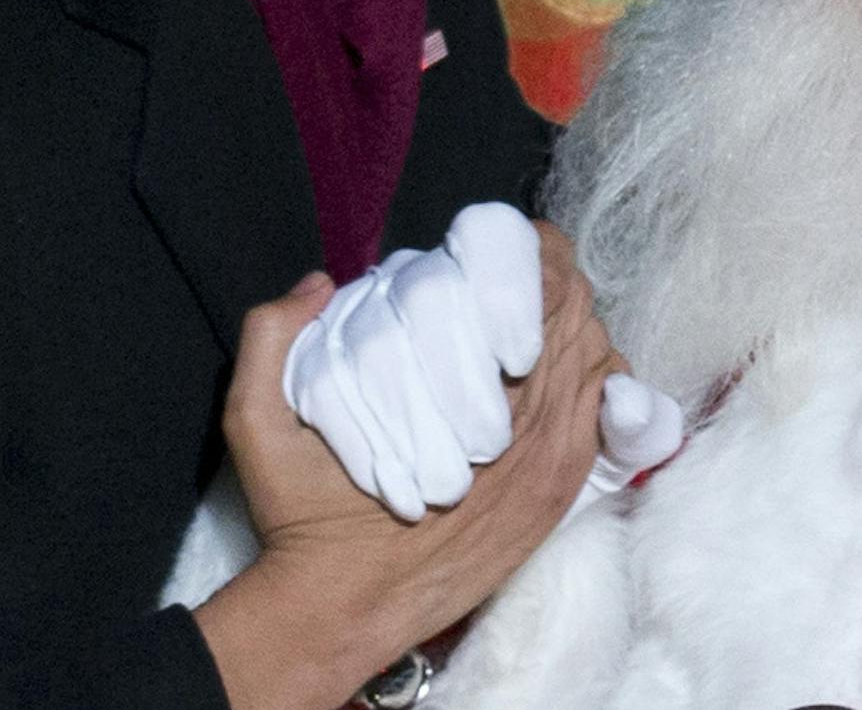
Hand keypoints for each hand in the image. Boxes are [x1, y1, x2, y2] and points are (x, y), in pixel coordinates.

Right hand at [192, 255, 614, 709]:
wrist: (344, 607)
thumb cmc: (305, 510)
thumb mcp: (255, 421)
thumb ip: (273, 337)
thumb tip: (321, 281)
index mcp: (451, 378)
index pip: (530, 276)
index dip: (523, 253)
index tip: (491, 257)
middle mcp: (519, 412)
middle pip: (573, 305)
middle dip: (547, 285)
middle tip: (510, 288)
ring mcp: (550, 449)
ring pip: (595, 349)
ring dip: (570, 328)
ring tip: (527, 331)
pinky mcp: (561, 485)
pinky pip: (605, 407)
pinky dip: (591, 378)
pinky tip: (554, 379)